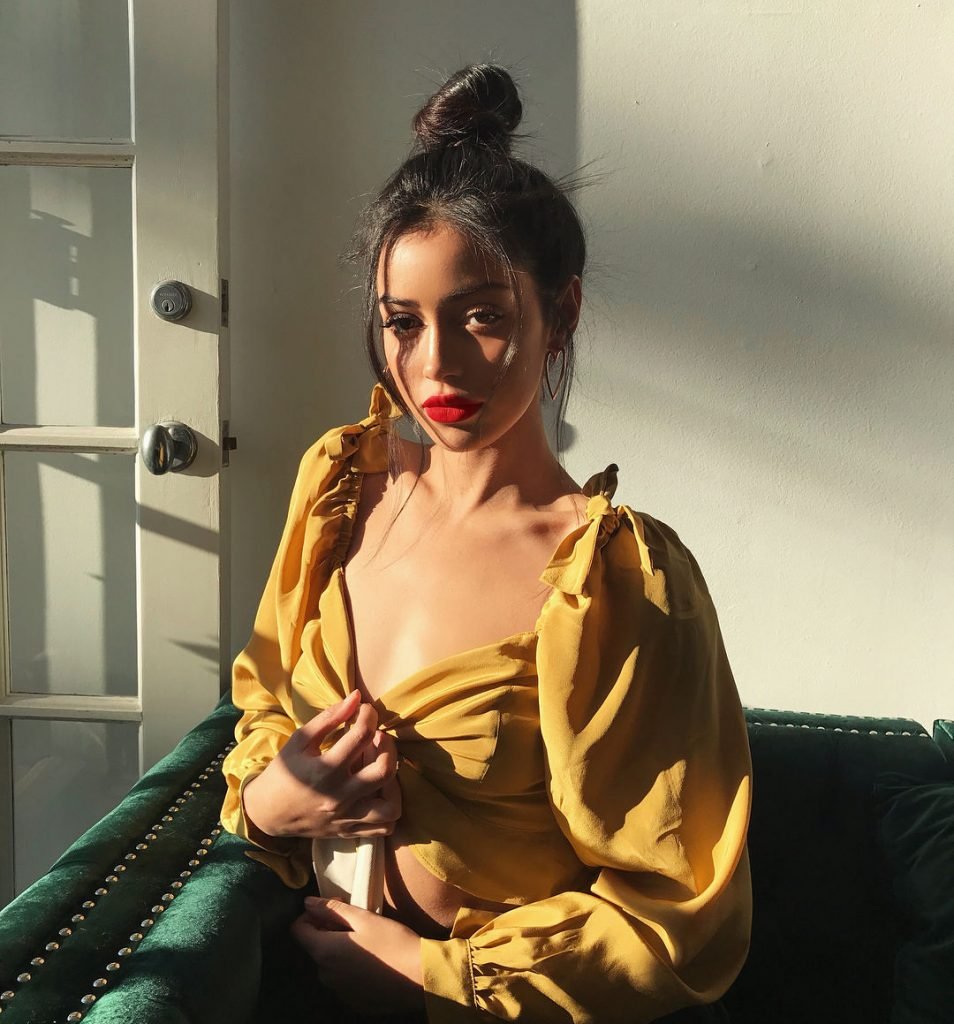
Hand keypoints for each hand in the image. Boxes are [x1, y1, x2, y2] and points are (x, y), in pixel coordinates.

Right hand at [242, 691, 401, 839]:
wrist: (266, 812)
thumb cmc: (283, 771)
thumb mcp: (300, 740)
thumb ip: (330, 717)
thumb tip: (356, 697)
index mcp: (325, 769)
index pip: (362, 735)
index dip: (369, 715)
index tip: (366, 711)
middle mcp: (340, 796)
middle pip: (385, 771)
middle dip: (388, 747)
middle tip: (377, 738)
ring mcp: (346, 817)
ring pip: (391, 807)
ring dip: (394, 783)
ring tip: (381, 768)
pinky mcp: (349, 831)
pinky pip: (384, 827)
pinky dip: (389, 808)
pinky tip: (379, 791)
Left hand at [291, 896, 424, 1015]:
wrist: (420, 977)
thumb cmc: (393, 942)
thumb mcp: (363, 918)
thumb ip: (332, 908)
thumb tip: (308, 902)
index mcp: (324, 952)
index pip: (297, 930)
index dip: (311, 916)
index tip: (333, 909)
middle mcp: (326, 976)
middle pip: (315, 948)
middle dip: (328, 932)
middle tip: (356, 923)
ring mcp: (339, 992)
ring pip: (330, 965)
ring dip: (340, 951)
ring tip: (368, 942)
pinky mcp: (354, 1003)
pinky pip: (344, 981)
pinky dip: (352, 969)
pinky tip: (374, 962)